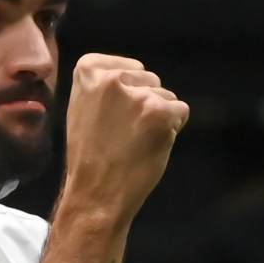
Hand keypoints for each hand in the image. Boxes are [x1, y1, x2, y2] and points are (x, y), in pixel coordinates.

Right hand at [62, 53, 188, 227]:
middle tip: (122, 134)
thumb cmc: (90, 155)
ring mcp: (138, 96)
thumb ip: (104, 86)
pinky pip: (181, 111)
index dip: (127, 93)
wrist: (95, 193)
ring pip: (166, 97)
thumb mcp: (82, 107)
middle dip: (144, 104)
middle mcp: (112, 78)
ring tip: (133, 143)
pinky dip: (172, 130)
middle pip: (150, 80)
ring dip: (158, 118)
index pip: (130, 68)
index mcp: (87, 70)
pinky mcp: (161, 113)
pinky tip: (149, 147)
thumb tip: (138, 74)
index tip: (108, 116)